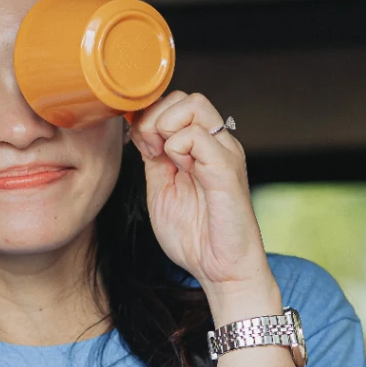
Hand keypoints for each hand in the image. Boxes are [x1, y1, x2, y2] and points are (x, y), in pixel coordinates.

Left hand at [128, 91, 279, 319]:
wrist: (220, 270)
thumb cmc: (195, 236)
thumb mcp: (160, 189)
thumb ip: (153, 158)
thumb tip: (138, 129)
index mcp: (201, 148)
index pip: (175, 104)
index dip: (150, 117)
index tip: (141, 147)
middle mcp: (216, 144)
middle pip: (186, 97)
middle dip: (155, 118)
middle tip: (150, 150)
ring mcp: (224, 153)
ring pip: (194, 105)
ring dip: (166, 128)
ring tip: (166, 160)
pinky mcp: (227, 169)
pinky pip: (199, 136)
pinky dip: (178, 148)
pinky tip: (179, 170)